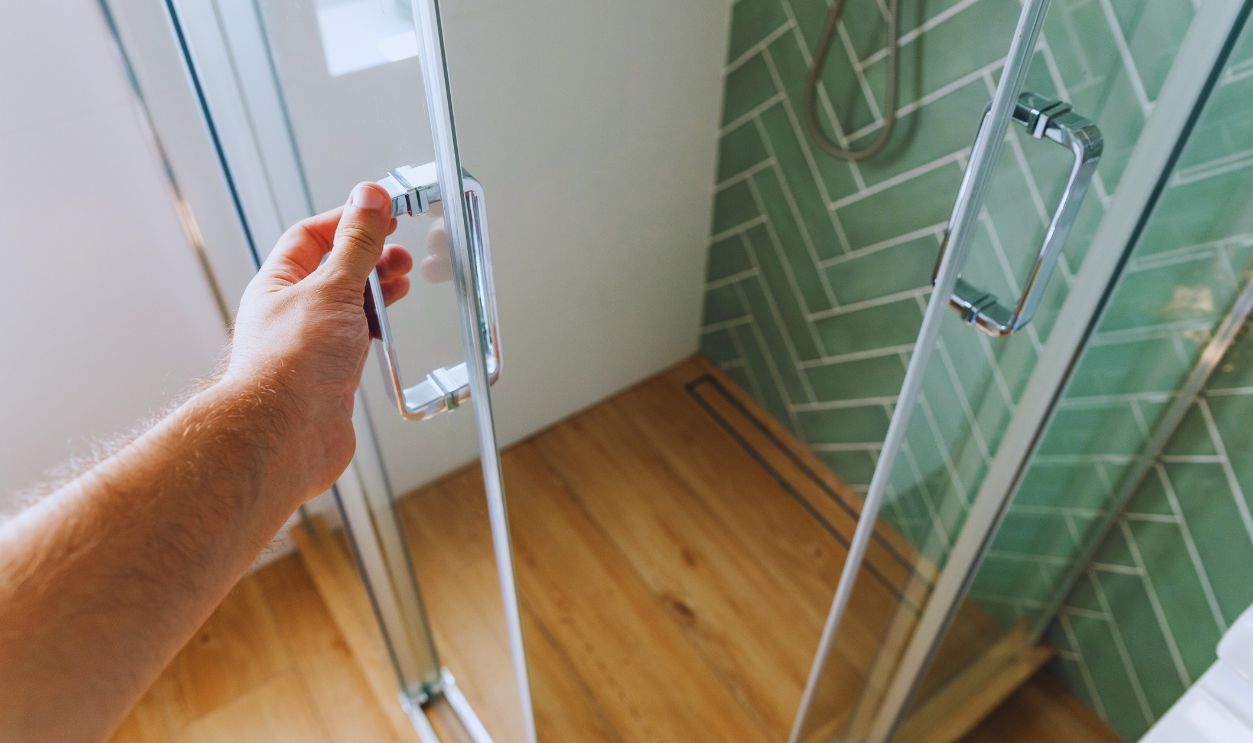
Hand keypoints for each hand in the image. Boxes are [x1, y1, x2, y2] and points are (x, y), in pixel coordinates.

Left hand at [221, 182, 412, 502]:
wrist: (286, 436)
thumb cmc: (292, 366)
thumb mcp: (332, 288)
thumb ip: (356, 244)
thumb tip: (369, 198)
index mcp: (278, 284)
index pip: (311, 236)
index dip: (348, 220)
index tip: (383, 210)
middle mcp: (291, 313)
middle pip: (333, 271)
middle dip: (369, 257)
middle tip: (401, 252)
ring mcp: (310, 346)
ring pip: (347, 307)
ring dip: (376, 291)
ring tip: (404, 281)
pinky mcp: (331, 378)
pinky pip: (355, 341)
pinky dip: (376, 328)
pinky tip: (390, 328)